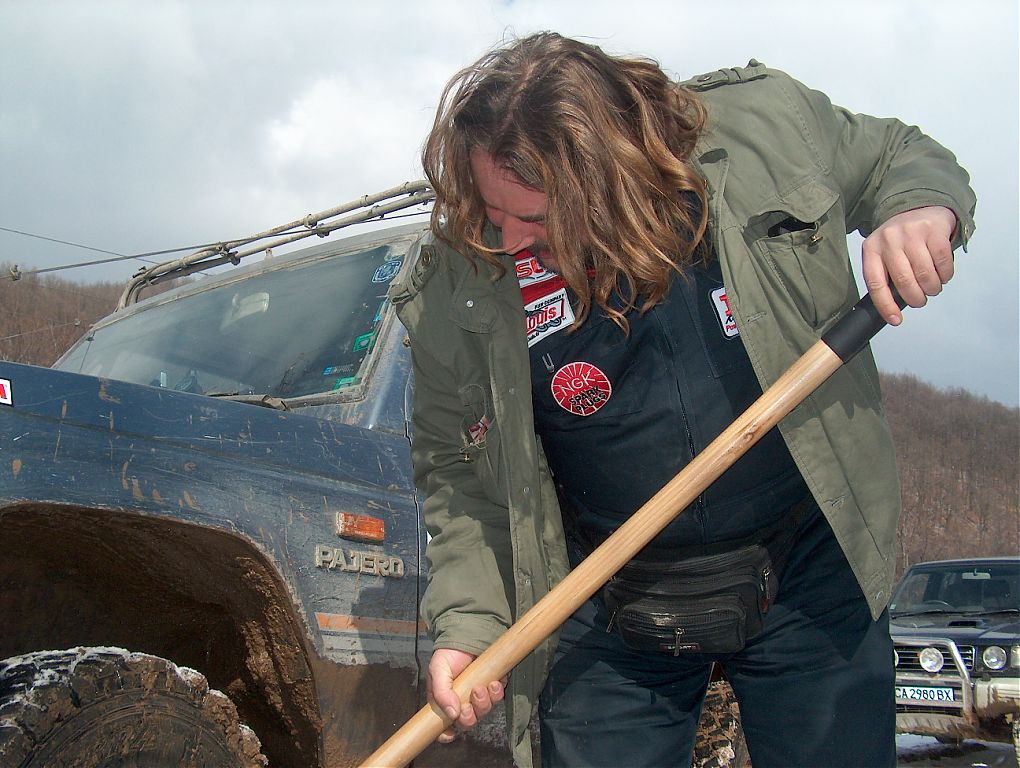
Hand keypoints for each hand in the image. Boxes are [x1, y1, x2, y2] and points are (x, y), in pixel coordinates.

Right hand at [426, 648, 505, 742]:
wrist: (467, 634)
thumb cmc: (448, 654)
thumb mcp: (437, 671)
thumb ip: (440, 693)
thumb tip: (452, 714)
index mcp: (445, 702)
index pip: (444, 727)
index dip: (447, 734)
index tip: (450, 732)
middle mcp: (462, 703)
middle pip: (467, 723)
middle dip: (469, 718)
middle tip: (468, 704)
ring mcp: (479, 696)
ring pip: (484, 712)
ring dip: (483, 703)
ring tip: (480, 687)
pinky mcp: (493, 687)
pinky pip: (498, 698)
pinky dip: (497, 693)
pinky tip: (494, 683)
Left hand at [861, 206, 956, 325]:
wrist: (920, 206)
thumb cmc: (901, 239)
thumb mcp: (884, 253)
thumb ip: (886, 275)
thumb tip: (893, 307)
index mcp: (871, 249)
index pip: (875, 283)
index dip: (886, 305)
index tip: (895, 320)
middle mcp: (889, 239)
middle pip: (904, 281)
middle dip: (915, 298)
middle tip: (920, 300)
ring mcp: (912, 233)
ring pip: (925, 274)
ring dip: (932, 288)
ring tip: (932, 288)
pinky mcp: (934, 230)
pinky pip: (943, 263)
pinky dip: (945, 275)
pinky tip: (942, 274)